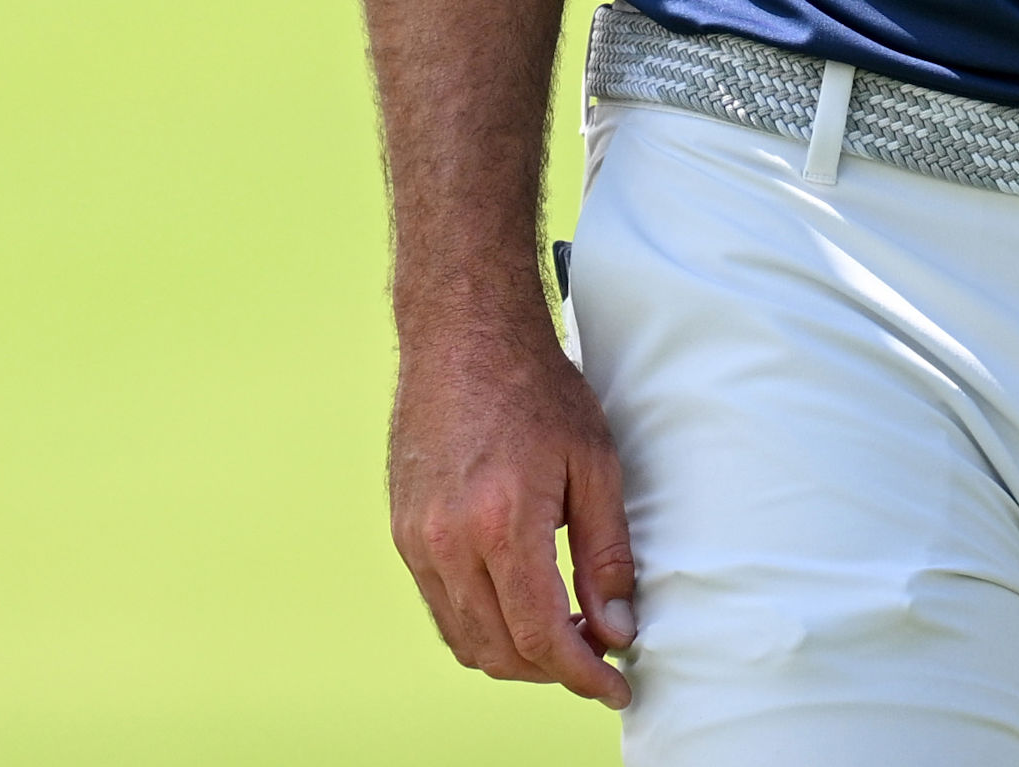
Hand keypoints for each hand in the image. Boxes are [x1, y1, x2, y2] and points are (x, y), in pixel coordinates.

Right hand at [389, 314, 638, 709]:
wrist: (462, 333)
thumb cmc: (533, 387)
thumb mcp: (593, 465)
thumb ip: (606, 556)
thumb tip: (615, 629)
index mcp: (501, 523)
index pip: (541, 637)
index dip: (583, 675)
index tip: (615, 685)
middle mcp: (447, 540)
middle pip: (500, 651)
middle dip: (553, 669)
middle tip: (595, 650)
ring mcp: (416, 536)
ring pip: (465, 638)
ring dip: (515, 653)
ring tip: (559, 629)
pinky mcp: (402, 527)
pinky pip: (440, 605)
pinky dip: (481, 623)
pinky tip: (516, 598)